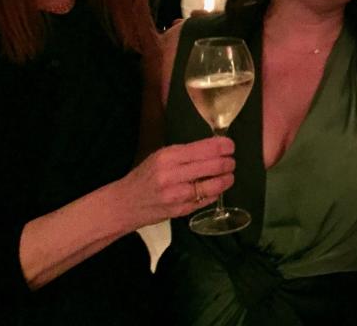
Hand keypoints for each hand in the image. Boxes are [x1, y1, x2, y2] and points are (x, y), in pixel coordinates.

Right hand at [116, 136, 235, 230]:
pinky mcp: (180, 211)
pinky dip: (216, 193)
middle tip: (231, 162)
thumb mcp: (161, 156)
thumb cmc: (145, 176)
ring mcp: (177, 195)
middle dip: (228, 163)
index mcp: (169, 156)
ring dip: (227, 179)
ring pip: (214, 185)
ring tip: (229, 175)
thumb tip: (216, 147)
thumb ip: (187, 152)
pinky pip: (207, 200)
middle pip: (214, 166)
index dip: (224, 146)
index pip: (206, 148)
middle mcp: (173, 175)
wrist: (125, 204)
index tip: (230, 146)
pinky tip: (216, 188)